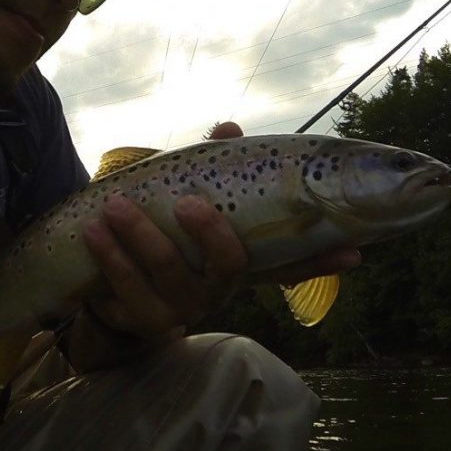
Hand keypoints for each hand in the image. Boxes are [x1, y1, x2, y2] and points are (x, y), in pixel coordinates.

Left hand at [75, 121, 360, 365]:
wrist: (110, 296)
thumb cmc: (161, 236)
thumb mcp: (188, 199)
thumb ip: (210, 167)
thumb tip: (228, 130)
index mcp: (238, 260)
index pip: (292, 263)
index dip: (324, 259)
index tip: (356, 251)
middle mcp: (220, 287)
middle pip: (229, 266)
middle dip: (211, 233)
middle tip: (187, 202)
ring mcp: (185, 307)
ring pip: (171, 274)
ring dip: (140, 237)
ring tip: (113, 206)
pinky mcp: (146, 320)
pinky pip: (130, 291)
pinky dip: (111, 257)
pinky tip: (94, 230)